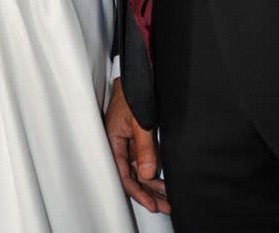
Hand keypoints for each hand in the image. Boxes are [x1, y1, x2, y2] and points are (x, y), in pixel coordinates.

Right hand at [105, 80, 170, 214]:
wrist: (139, 72)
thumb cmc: (133, 91)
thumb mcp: (139, 121)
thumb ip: (144, 148)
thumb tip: (147, 174)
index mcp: (112, 140)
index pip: (123, 174)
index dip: (137, 191)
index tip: (152, 203)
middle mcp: (119, 143)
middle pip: (131, 175)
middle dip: (147, 192)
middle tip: (163, 205)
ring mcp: (128, 140)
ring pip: (139, 168)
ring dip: (151, 182)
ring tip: (166, 196)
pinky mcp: (137, 135)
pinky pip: (143, 158)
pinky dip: (153, 169)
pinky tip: (162, 178)